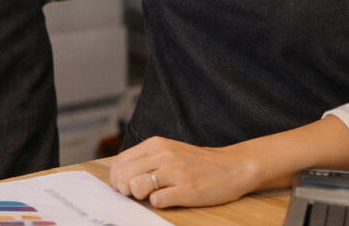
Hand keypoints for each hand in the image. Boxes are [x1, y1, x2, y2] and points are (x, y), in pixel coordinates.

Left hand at [108, 135, 257, 209]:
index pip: (120, 161)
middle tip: (134, 194)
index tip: (122, 186)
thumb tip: (119, 175)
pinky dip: (157, 204)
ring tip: (150, 195)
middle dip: (123, 188)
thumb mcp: (169, 151)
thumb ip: (146, 158)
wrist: (232, 167)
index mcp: (156, 144)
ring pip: (136, 186)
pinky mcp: (186, 190)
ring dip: (138, 196)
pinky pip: (157, 201)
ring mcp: (175, 172)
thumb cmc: (197, 162)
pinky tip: (167, 199)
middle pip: (124, 175)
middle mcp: (164, 155)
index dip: (116, 178)